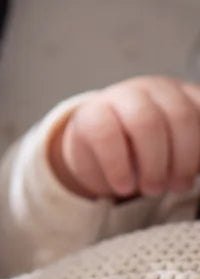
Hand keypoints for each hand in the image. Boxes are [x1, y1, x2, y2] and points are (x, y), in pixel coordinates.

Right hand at [47, 77, 199, 200]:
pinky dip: (119, 167)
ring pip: (145, 122)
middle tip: (177, 186)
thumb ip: (195, 155)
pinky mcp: (90, 113)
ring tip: (152, 189)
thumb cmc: (149, 154)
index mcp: (184, 95)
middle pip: (181, 116)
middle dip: (184, 160)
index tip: (195, 174)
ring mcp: (120, 95)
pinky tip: (123, 185)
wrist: (98, 152)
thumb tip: (197, 169)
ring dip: (153, 164)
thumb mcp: (181, 153)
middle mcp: (155, 89)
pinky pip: (106, 135)